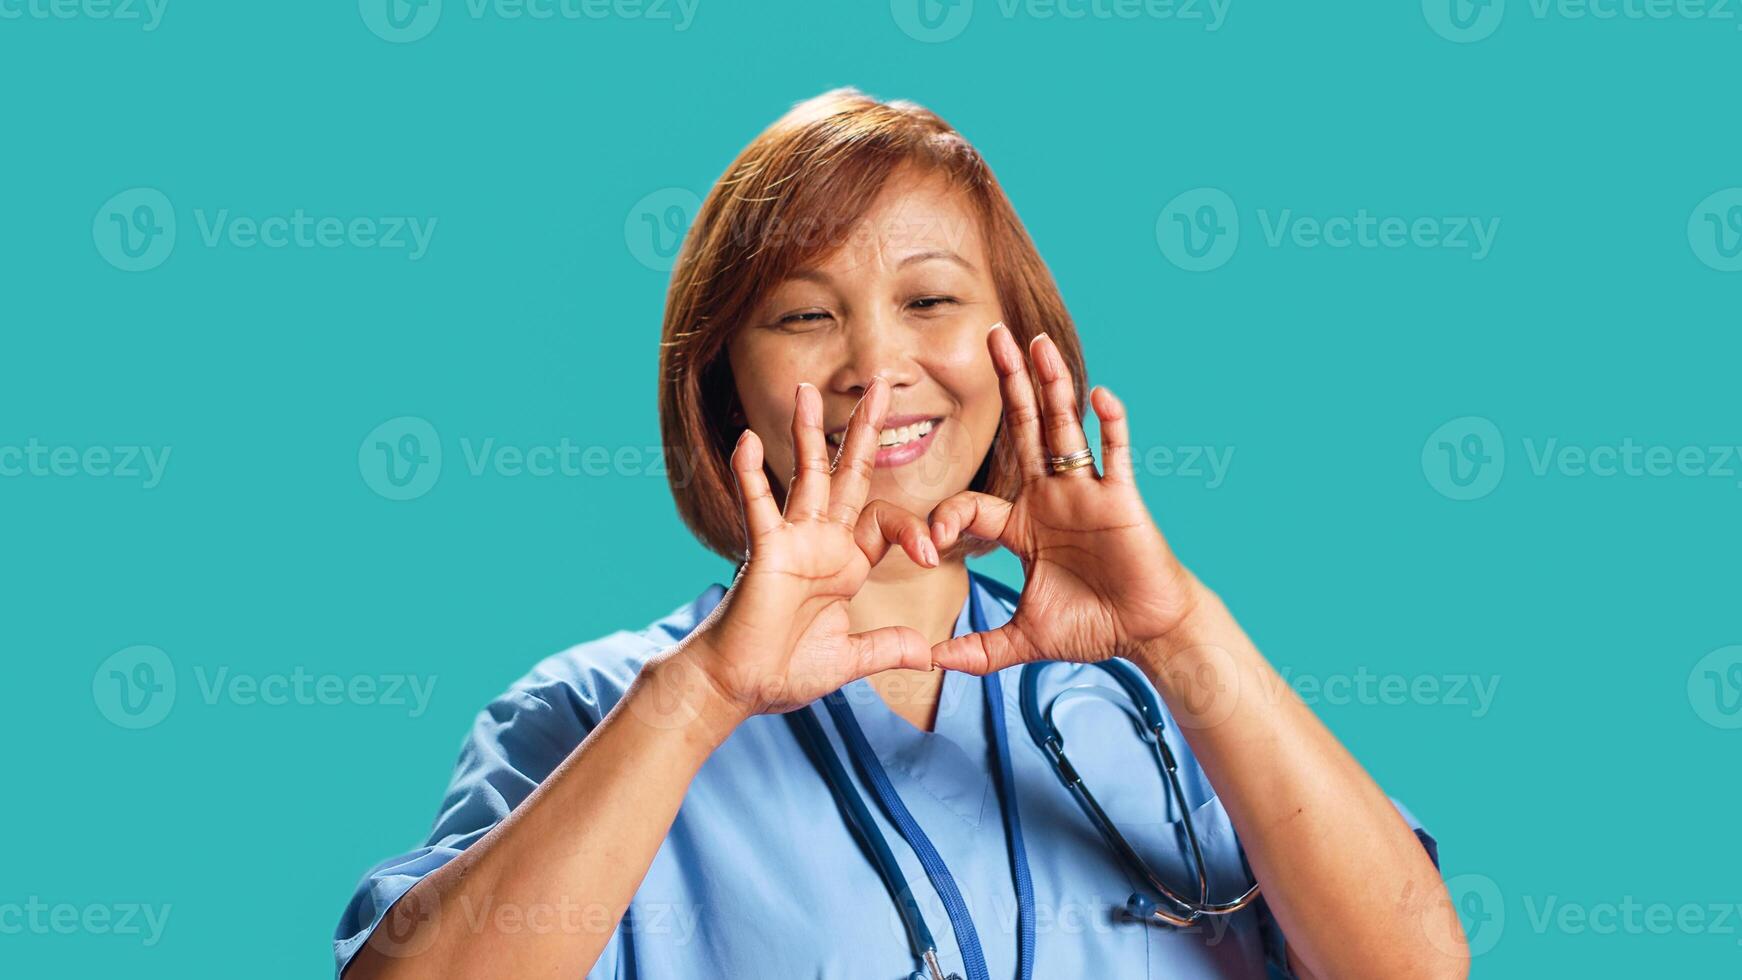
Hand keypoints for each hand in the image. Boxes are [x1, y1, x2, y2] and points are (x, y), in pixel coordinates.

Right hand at [680, 377, 937, 718]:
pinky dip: (751, 474)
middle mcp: (820, 542)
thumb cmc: (785, 670)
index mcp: (845, 563)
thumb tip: (927, 653)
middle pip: (847, 474)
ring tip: (806, 390)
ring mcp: (791, 542)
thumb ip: (886, 648)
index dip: (913, 531)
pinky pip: (758, 507)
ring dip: (807, 432)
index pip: (887, 523)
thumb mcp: (850, 659)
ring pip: (803, 475)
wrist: (738, 688)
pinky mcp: (764, 552)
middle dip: (864, 431)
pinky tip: (749, 439)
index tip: (931, 555)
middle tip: (880, 387)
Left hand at [927, 323, 1200, 674]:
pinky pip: (1114, 454)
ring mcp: (1086, 492)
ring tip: (1036, 340)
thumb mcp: (1023, 639)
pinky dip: (1110, 424)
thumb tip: (930, 661)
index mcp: (1022, 525)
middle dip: (1008, 384)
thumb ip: (979, 649)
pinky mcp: (1120, 498)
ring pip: (1065, 428)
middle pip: (1023, 429)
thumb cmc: (1091, 628)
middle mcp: (1051, 497)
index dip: (947, 515)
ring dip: (1051, 383)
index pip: (973, 501)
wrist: (1146, 633)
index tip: (930, 542)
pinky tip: (1099, 394)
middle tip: (991, 335)